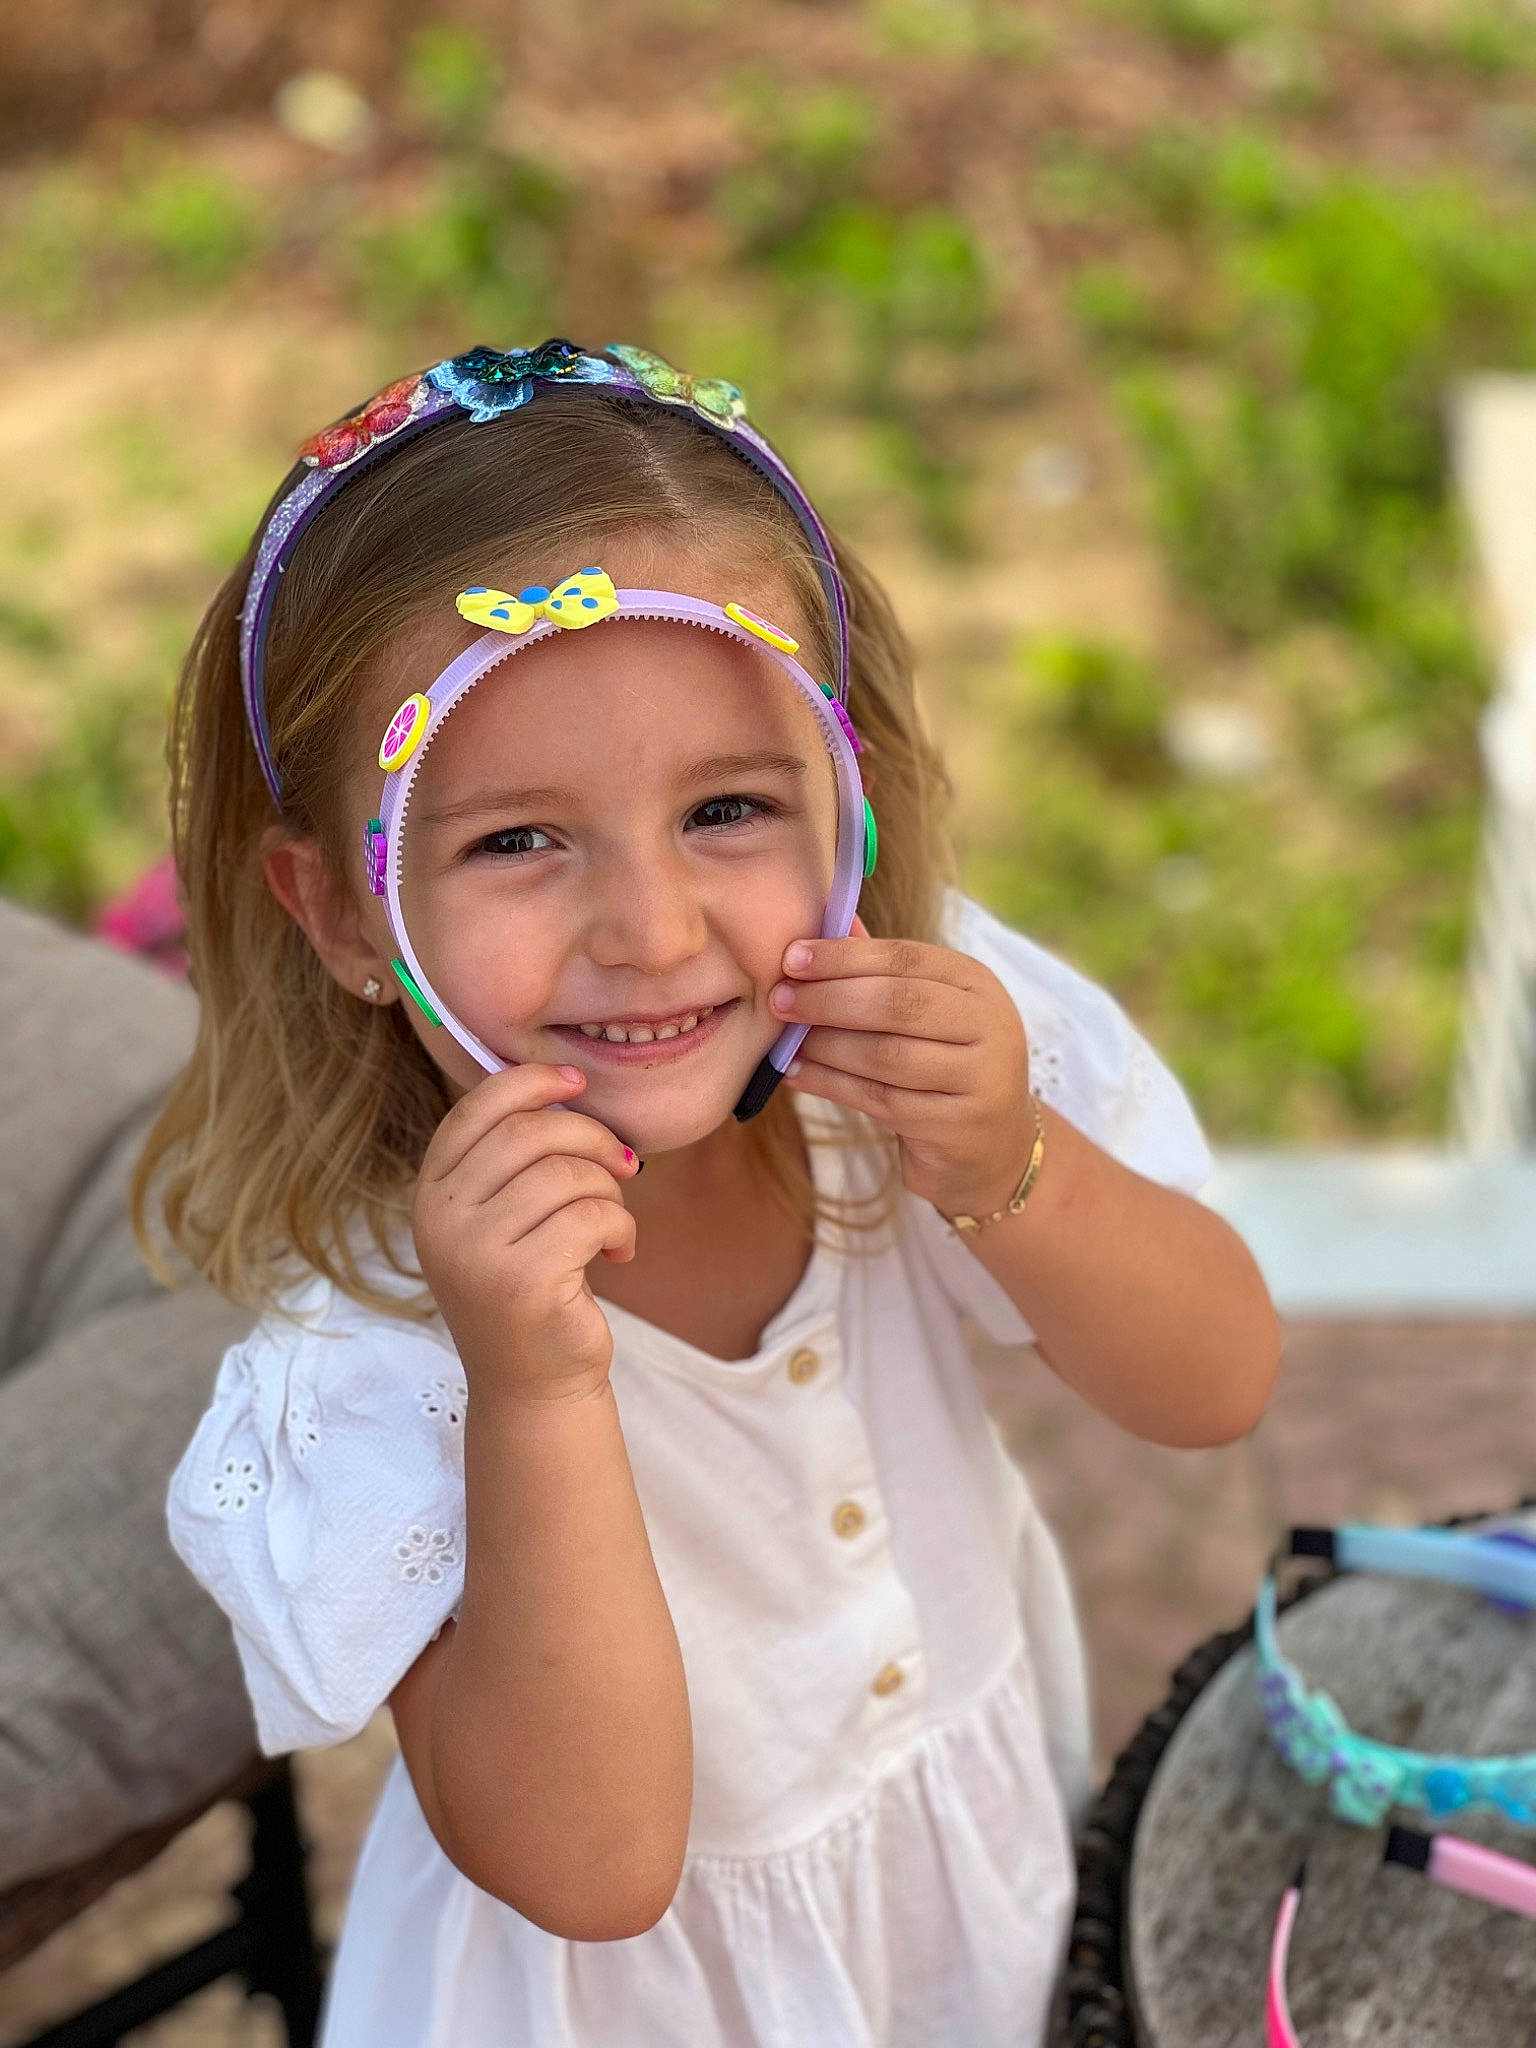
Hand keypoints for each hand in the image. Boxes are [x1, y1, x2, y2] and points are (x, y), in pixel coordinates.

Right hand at [412, 1064, 640, 1403]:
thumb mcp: (500, 1218)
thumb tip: (567, 1086)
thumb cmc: (529, 1287)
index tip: (578, 1083)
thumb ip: (512, 1160)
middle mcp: (441, 1221)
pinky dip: (622, 1226)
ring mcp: (476, 1254)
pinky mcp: (523, 1284)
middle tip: (621, 1164)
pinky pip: (592, 1217)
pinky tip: (620, 1252)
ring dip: (609, 1189)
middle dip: (590, 1137)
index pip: (476, 1110)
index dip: (532, 1082)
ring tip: (613, 1220)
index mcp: (431, 1194)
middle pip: (529, 1133)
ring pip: (566, 1174)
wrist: (532, 1385)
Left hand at [770, 915, 1036, 1220]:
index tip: (791, 959)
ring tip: (786, 1042)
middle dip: (830, 999)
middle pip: (898, 1003)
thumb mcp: (926, 1009)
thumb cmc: (945, 1063)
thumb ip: (881, 970)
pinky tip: (799, 1075)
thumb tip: (827, 920)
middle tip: (780, 1001)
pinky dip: (832, 1085)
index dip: (844, 956)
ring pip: (887, 1055)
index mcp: (976, 983)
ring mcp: (980, 1077)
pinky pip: (881, 1100)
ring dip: (826, 1046)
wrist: (992, 1143)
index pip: (905, 957)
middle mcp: (988, 1024)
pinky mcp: (958, 1124)